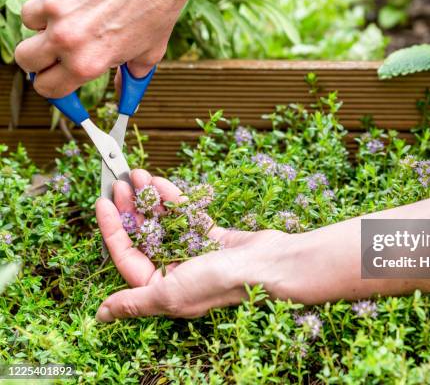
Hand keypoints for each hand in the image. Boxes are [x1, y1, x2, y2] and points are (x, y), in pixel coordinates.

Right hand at [15, 0, 201, 97]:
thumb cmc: (157, 13)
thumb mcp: (147, 56)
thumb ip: (129, 79)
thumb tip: (125, 98)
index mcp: (86, 63)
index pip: (46, 87)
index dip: (52, 87)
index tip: (58, 82)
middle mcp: (66, 38)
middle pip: (24, 59)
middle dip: (38, 59)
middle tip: (56, 54)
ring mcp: (56, 7)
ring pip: (29, 21)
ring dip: (46, 22)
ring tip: (75, 17)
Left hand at [95, 169, 292, 321]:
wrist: (268, 265)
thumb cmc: (219, 282)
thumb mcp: (170, 293)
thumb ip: (134, 302)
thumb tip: (100, 316)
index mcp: (162, 289)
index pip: (127, 255)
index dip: (112, 229)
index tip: (102, 202)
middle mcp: (175, 271)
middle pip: (144, 236)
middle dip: (130, 208)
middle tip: (121, 183)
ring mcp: (193, 252)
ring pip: (164, 222)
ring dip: (150, 198)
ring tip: (139, 174)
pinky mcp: (211, 236)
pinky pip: (186, 215)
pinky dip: (174, 200)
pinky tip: (162, 184)